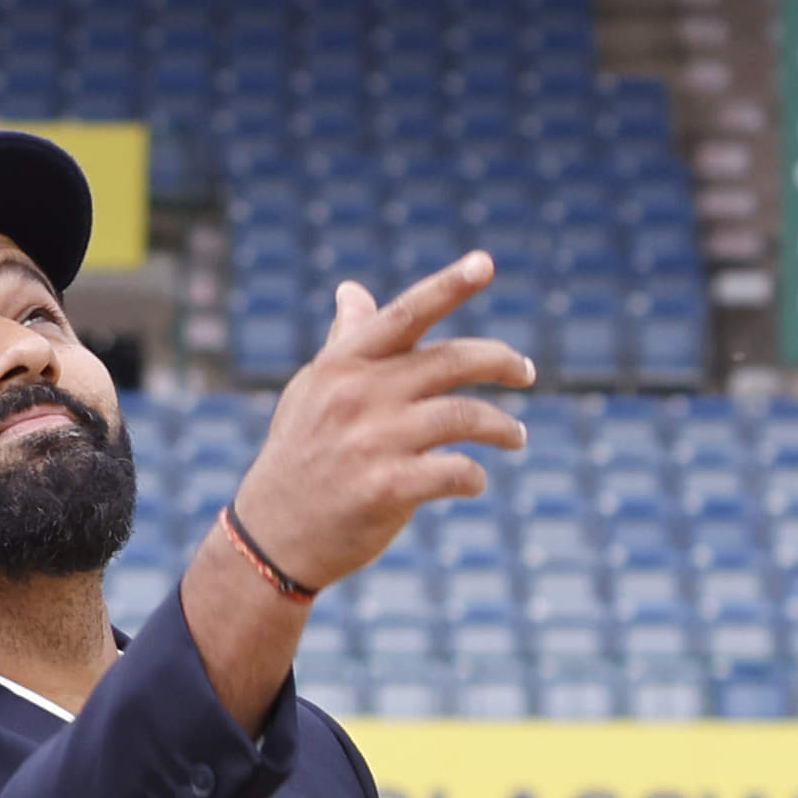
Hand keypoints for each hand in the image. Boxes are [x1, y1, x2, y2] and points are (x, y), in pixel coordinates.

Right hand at [223, 255, 534, 599]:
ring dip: (503, 426)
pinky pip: (457, 471)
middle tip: (526, 374)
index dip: (448, 285)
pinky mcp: (388, 488)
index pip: (404, 314)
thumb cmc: (299, 455)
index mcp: (343, 365)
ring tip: (515, 436)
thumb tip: (352, 290)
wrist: (271, 536)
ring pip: (466, 417)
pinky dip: (475, 476)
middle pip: (454, 361)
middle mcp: (359, 396)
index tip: (484, 262)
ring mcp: (373, 442)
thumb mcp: (312, 391)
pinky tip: (473, 480)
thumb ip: (344, 342)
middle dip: (503, 362)